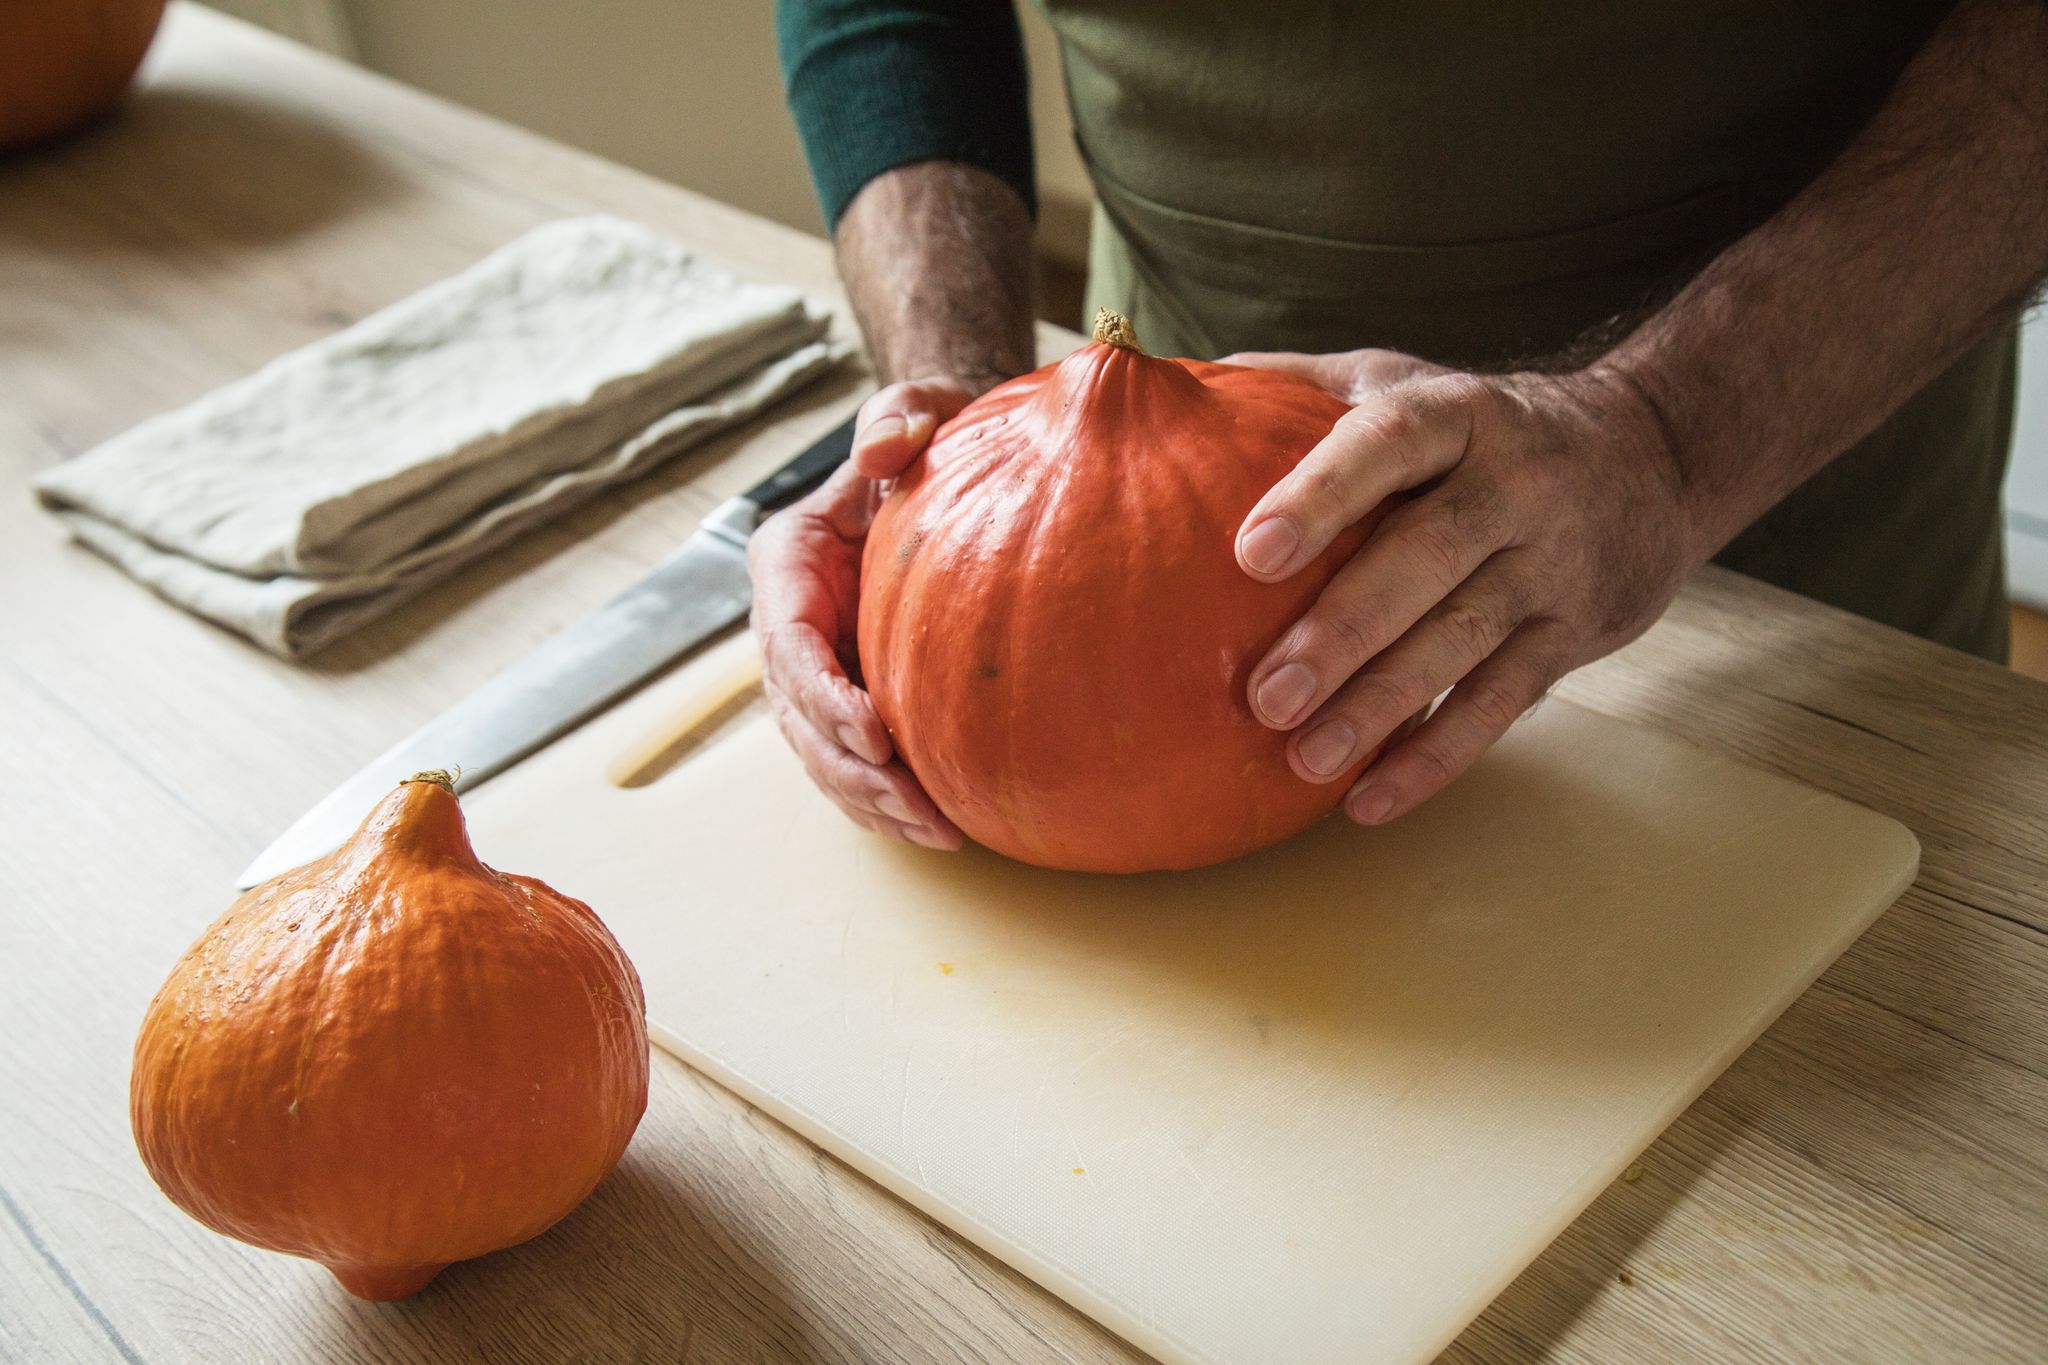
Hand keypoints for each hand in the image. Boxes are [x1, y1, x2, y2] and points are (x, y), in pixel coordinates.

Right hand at [747, 379, 988, 849]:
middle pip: (800, 716)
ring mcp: (813, 665)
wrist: (937, 458)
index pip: (789, 643)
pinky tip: (939, 825)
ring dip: (873, 802)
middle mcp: (787, 621)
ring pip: (822, 752)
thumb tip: (881, 450)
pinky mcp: (847, 693)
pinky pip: (853, 759)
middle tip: (922, 807)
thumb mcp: (916, 408)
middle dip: (855, 771)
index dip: (823, 697)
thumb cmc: (927, 433)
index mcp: (787, 561)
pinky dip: (885, 799)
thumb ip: (898, 416)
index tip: (877, 735)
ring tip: (940, 832)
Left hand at [1229, 348, 1698, 824]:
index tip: (1251, 551)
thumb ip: (1298, 387)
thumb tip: (1166, 393)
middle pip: (1429, 557)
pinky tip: (1367, 800)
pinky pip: (1501, 702)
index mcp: (1459, 415)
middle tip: (1265, 695)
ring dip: (1383, 707)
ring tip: (1304, 758)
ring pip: (1465, 640)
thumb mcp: (1405, 381)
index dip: (1323, 493)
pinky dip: (1436, 756)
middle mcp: (1515, 485)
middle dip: (1345, 631)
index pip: (1391, 443)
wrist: (1654, 455)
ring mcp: (1551, 564)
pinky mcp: (1572, 633)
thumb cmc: (1480, 427)